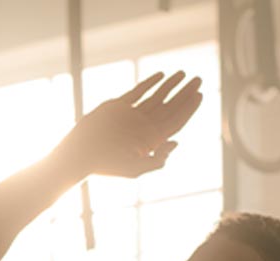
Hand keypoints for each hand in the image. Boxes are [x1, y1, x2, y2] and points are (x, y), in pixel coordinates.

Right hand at [54, 71, 204, 178]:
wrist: (80, 154)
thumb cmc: (106, 165)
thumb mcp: (135, 169)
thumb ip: (157, 159)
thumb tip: (176, 142)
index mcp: (150, 139)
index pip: (176, 121)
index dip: (189, 108)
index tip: (200, 94)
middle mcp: (143, 126)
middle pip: (170, 107)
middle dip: (185, 93)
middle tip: (199, 79)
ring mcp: (131, 115)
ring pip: (156, 96)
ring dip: (170, 85)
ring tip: (183, 73)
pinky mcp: (117, 106)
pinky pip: (137, 92)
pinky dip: (149, 83)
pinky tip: (161, 75)